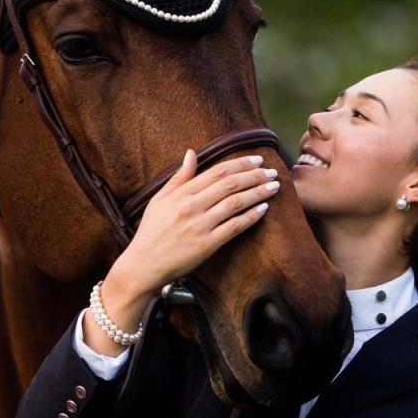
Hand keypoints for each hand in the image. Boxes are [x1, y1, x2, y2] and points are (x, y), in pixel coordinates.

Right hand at [110, 149, 279, 297]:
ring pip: (236, 203)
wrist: (144, 265)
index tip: (257, 160)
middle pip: (230, 184)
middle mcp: (191, 207)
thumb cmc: (151, 232)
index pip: (216, 172)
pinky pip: (235, 227)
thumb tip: (191, 152)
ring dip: (258, 193)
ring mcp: (200, 226)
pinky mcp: (207, 245)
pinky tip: (264, 209)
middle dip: (254, 176)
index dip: (240, 164)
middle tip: (272, 171)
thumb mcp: (159, 200)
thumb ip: (179, 177)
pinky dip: (251, 216)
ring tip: (274, 187)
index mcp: (181, 194)